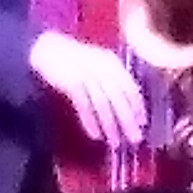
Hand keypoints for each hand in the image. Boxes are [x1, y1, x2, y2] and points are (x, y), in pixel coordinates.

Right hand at [29, 30, 148, 149]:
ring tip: (115, 142)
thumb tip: (129, 106)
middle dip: (128, 120)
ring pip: (102, 104)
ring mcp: (86, 74)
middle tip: (135, 139)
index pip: (130, 87)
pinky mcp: (71, 82)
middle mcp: (102, 67)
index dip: (138, 106)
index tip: (143, 123)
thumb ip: (113, 81)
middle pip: (118, 97)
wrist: (49, 49)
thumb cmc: (78, 61)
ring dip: (110, 125)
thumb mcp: (100, 65)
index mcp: (112, 63)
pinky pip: (84, 105)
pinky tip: (96, 135)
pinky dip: (90, 121)